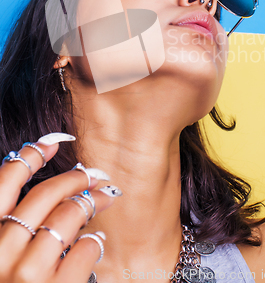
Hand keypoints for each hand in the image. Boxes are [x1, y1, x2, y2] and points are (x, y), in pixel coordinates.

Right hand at [0, 133, 118, 282]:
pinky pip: (84, 251)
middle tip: (93, 173)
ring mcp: (27, 275)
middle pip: (43, 195)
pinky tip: (96, 239)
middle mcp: (0, 253)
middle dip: (73, 177)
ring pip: (68, 217)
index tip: (54, 142)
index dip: (31, 155)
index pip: (3, 182)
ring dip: (91, 201)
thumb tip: (33, 191)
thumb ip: (6, 227)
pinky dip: (94, 240)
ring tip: (105, 195)